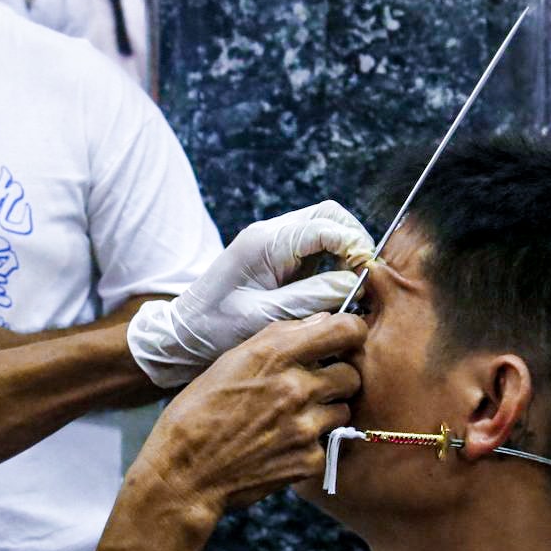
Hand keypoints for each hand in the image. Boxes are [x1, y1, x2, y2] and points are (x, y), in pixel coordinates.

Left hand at [128, 201, 373, 388]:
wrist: (183, 336)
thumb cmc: (215, 329)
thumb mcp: (264, 317)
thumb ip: (311, 298)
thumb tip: (354, 284)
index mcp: (266, 241)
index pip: (325, 225)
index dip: (354, 247)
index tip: (368, 277)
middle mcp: (272, 233)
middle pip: (330, 215)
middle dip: (355, 241)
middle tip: (365, 278)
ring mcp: (277, 244)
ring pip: (328, 228)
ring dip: (346, 253)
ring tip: (353, 288)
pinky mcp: (281, 259)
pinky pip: (319, 249)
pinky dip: (336, 264)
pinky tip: (338, 292)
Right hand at [132, 312, 366, 512]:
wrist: (185, 474)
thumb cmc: (200, 411)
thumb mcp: (232, 360)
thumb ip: (281, 337)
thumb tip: (322, 320)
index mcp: (275, 355)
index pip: (346, 329)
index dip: (351, 333)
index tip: (345, 341)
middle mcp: (296, 387)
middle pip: (352, 374)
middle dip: (337, 379)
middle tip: (313, 388)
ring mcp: (305, 426)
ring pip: (344, 410)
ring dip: (326, 412)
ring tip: (294, 419)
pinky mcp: (309, 460)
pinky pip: (329, 444)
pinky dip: (312, 445)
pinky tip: (284, 446)